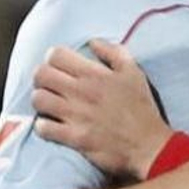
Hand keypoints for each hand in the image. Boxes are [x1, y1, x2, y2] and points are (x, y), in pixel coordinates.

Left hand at [32, 38, 171, 179]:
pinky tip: (53, 125)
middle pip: (41, 75)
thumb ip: (114, 53)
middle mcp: (82, 92)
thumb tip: (94, 42)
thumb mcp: (135, 74)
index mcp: (95, 74)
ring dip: (42, 101)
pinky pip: (43, 127)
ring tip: (51, 105)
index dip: (54, 58)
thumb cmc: (142, 109)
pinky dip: (44, 126)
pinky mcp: (74, 138)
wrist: (149, 146)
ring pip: (38, 99)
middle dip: (43, 78)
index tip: (60, 67)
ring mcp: (76, 116)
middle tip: (52, 85)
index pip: (56, 54)